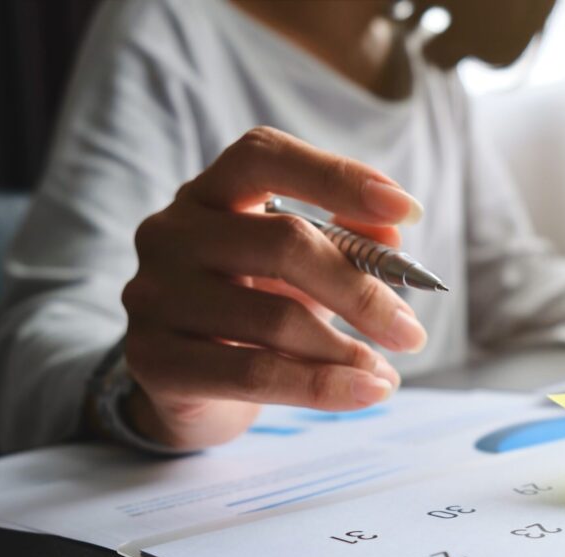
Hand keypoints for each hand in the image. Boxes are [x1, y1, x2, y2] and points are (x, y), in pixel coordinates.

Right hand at [118, 127, 426, 449]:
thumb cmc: (251, 312)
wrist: (188, 389)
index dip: (338, 176)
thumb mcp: (300, 272)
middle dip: (361, 291)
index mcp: (207, 194)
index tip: (409, 211)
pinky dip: (322, 387)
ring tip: (385, 374)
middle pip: (284, 242)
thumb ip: (344, 244)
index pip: (265, 156)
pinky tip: (362, 393)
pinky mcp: (154, 360)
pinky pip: (254, 374)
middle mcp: (170, 233)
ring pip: (275, 318)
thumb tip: (392, 234)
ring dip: (347, 351)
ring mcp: (155, 295)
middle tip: (411, 332)